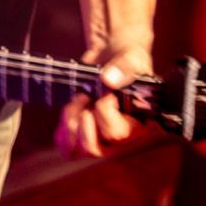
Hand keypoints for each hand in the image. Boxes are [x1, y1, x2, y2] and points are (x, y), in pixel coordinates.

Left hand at [57, 39, 151, 157]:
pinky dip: (62, 132)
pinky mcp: (86, 135)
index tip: (104, 91)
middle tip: (86, 96)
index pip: (119, 134)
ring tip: (78, 100)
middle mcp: (125, 137)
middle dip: (83, 120)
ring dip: (70, 124)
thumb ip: (125, 67)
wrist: (111, 55)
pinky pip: (69, 149)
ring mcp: (104, 138)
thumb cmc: (126, 59)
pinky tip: (69, 111)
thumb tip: (109, 79)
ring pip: (81, 150)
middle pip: (96, 149)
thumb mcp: (131, 57)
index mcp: (142, 123)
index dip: (104, 112)